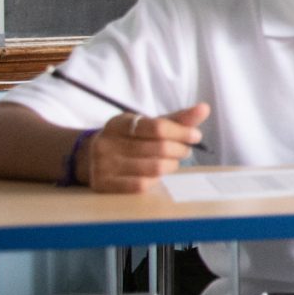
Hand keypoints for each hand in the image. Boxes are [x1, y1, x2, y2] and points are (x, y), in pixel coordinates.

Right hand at [83, 104, 210, 192]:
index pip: (157, 127)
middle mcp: (107, 143)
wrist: (89, 157)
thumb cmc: (128, 139)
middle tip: (184, 150)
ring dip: (172, 165)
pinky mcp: (104, 184)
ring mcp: (103, 165)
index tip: (195, 135)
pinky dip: (156, 180)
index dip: (181, 132)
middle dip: (180, 150)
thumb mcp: (146, 125)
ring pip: (155, 168)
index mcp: (119, 123)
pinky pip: (142, 185)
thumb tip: (204, 109)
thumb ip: (176, 119)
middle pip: (160, 149)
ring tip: (172, 161)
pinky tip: (156, 174)